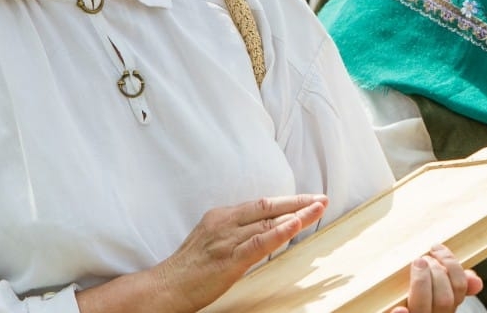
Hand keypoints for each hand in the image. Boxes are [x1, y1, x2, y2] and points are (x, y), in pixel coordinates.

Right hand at [153, 194, 328, 311]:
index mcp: (221, 216)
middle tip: (322, 199)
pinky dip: (280, 232)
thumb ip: (234, 231)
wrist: (164, 288)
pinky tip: (297, 225)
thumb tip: (262, 229)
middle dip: (298, 202)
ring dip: (297, 215)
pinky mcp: (229, 259)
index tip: (308, 199)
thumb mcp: (210, 240)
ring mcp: (227, 240)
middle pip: (269, 206)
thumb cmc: (188, 269)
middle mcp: (226, 222)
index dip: (287, 201)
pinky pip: (260, 242)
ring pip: (268, 221)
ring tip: (319, 209)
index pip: (261, 204)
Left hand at [390, 244, 483, 312]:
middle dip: (435, 272)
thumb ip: (454, 283)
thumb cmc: (419, 297)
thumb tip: (476, 281)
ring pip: (424, 307)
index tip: (435, 248)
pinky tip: (399, 309)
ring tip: (414, 265)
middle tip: (422, 258)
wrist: (400, 307)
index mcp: (447, 307)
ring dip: (420, 282)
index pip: (460, 287)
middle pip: (444, 299)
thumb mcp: (440, 290)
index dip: (451, 265)